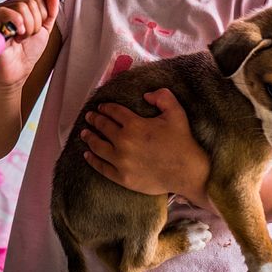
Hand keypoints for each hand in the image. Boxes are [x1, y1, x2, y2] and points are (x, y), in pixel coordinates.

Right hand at [0, 0, 58, 88]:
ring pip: (22, 7)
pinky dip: (17, 25)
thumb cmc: (26, 53)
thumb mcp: (43, 30)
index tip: (36, 29)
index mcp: (18, 6)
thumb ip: (49, 13)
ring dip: (27, 28)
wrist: (16, 71)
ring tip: (20, 38)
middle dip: (35, 23)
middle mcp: (7, 7)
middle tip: (27, 36)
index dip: (42, 13)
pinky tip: (15, 36)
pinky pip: (6, 12)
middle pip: (31, 1)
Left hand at [80, 88, 210, 200]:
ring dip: (89, 138)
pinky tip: (87, 155)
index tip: (101, 107)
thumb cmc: (182, 141)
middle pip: (103, 127)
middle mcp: (123, 142)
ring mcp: (121, 161)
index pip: (113, 112)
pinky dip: (92, 160)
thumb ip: (162, 97)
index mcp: (134, 125)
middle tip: (89, 116)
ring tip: (84, 133)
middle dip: (94, 120)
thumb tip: (146, 94)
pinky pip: (102, 167)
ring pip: (98, 147)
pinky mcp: (122, 177)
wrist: (187, 172)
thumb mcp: (176, 112)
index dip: (106, 108)